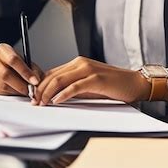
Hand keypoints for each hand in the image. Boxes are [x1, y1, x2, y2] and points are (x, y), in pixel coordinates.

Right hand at [0, 43, 42, 95]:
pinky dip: (11, 93)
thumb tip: (36, 80)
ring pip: (3, 84)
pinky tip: (18, 90)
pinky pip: (0, 91)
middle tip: (31, 88)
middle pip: (5, 73)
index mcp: (2, 49)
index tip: (34, 80)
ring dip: (17, 90)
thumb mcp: (29, 63)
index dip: (24, 71)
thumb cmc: (20, 64)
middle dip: (21, 84)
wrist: (13, 69)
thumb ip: (33, 71)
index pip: (12, 59)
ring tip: (26, 90)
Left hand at [32, 56, 152, 105]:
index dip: (40, 85)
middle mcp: (81, 63)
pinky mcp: (96, 79)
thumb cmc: (113, 86)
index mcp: (78, 64)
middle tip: (34, 102)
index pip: (52, 73)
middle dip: (40, 90)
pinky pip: (74, 86)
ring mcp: (89, 69)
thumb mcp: (88, 86)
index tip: (33, 97)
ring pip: (60, 79)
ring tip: (42, 103)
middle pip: (53, 75)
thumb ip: (72, 87)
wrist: (134, 83)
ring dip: (48, 92)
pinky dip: (63, 94)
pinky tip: (57, 101)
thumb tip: (54, 96)